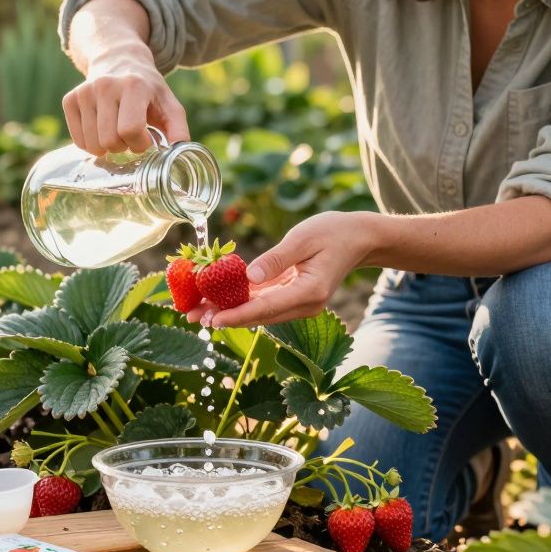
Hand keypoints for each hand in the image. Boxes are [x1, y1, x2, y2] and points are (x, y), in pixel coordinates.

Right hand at [62, 52, 189, 154]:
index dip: (140, 143)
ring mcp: (84, 92)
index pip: (130, 130)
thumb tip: (180, 150)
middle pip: (110, 140)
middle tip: (130, 135)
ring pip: (92, 145)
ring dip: (107, 147)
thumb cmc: (148, 89)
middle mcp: (105, 85)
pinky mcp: (69, 99)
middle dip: (123, 146)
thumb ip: (178, 128)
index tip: (146, 138)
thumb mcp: (169, 104)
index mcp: (134, 85)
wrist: (118, 60)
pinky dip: (91, 144)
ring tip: (116, 131)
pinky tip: (101, 129)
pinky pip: (78, 141)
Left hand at [188, 211, 375, 327]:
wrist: (358, 238)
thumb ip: (276, 258)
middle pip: (258, 315)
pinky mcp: (292, 297)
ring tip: (196, 310)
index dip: (238, 315)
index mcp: (309, 291)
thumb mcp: (304, 238)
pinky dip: (240, 301)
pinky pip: (263, 302)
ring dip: (228, 311)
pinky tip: (216, 299)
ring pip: (258, 312)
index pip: (267, 308)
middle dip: (224, 316)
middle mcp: (304, 304)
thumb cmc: (333, 232)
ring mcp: (298, 304)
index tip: (214, 319)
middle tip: (191, 316)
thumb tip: (249, 276)